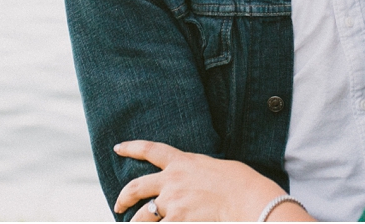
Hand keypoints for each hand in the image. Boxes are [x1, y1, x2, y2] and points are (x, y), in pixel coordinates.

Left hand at [113, 140, 298, 220]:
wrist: (247, 198)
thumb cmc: (240, 182)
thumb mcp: (213, 167)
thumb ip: (195, 171)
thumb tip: (192, 179)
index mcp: (182, 162)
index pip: (151, 150)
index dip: (132, 147)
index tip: (118, 148)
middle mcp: (172, 181)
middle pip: (137, 186)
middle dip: (124, 197)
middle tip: (118, 206)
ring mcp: (172, 202)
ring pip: (143, 217)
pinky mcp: (178, 220)